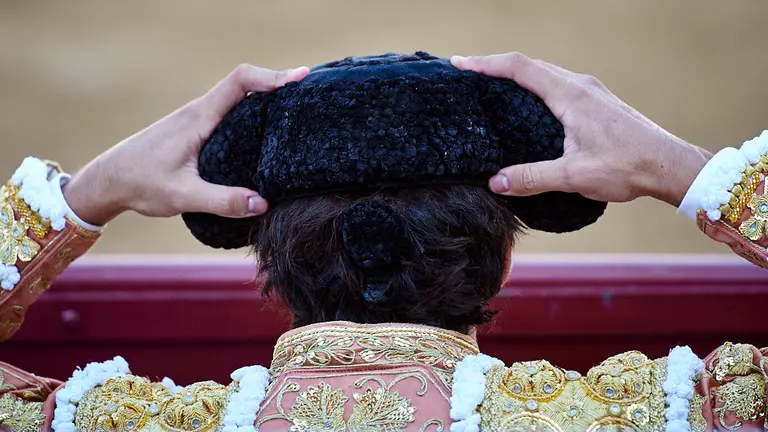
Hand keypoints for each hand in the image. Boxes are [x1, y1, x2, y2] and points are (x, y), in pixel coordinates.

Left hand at [63, 64, 309, 225]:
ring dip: (267, 99)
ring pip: (239, 99)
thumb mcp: (182, 196)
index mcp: (199, 117)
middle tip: (310, 93)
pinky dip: (253, 114)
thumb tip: (263, 203)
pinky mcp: (198, 132)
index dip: (271, 76)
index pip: (239, 82)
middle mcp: (201, 112)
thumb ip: (222, 200)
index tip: (299, 79)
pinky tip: (267, 133)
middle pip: (246, 84)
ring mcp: (199, 120)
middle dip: (278, 84)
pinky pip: (232, 114)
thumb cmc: (141, 183)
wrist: (109, 180)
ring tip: (297, 110)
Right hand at [451, 53, 711, 205]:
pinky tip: (527, 103)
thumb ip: (532, 177)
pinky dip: (534, 85)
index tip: (460, 64)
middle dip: (495, 65)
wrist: (669, 164)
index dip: (486, 63)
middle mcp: (580, 85)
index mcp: (570, 95)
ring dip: (515, 74)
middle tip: (467, 73)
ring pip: (544, 72)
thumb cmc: (627, 166)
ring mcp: (590, 91)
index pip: (519, 67)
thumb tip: (496, 182)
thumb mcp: (574, 175)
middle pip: (529, 64)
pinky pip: (557, 83)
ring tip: (491, 84)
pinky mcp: (597, 101)